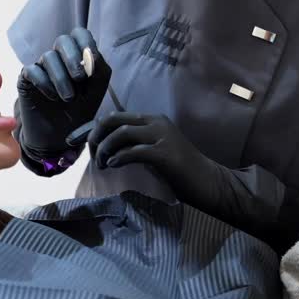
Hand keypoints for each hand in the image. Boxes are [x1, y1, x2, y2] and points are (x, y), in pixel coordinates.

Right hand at [14, 28, 110, 157]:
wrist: (60, 137)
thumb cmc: (80, 111)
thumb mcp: (96, 91)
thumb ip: (99, 70)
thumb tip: (91, 52)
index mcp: (78, 56)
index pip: (80, 34)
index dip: (86, 43)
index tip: (91, 62)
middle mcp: (59, 58)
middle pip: (63, 40)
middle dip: (73, 57)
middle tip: (79, 79)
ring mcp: (42, 67)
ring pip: (48, 56)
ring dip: (61, 77)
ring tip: (68, 98)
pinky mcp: (26, 79)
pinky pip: (32, 70)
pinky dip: (44, 82)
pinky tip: (51, 97)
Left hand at [88, 113, 223, 205]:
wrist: (208, 181)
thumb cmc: (181, 170)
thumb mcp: (154, 150)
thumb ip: (136, 145)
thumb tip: (108, 148)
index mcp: (153, 120)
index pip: (116, 116)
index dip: (98, 130)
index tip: (90, 147)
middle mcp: (156, 122)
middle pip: (114, 119)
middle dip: (97, 136)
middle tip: (93, 155)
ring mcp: (162, 136)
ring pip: (121, 133)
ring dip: (105, 149)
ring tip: (102, 164)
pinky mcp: (164, 153)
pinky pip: (133, 151)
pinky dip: (118, 158)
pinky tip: (113, 166)